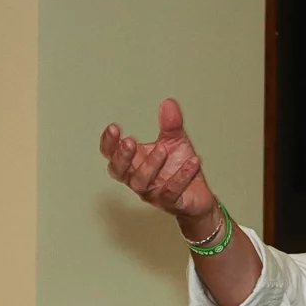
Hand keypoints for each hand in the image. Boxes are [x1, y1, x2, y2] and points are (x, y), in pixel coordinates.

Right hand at [100, 99, 220, 237]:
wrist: (197, 196)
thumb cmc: (178, 169)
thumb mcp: (175, 142)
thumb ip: (170, 124)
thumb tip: (168, 103)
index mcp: (134, 163)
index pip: (112, 155)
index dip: (109, 144)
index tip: (114, 128)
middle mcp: (138, 179)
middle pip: (120, 172)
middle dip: (122, 157)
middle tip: (129, 142)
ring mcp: (153, 192)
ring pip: (142, 183)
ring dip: (150, 165)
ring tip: (162, 149)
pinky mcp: (171, 202)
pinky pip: (171, 191)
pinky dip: (181, 176)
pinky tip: (192, 162)